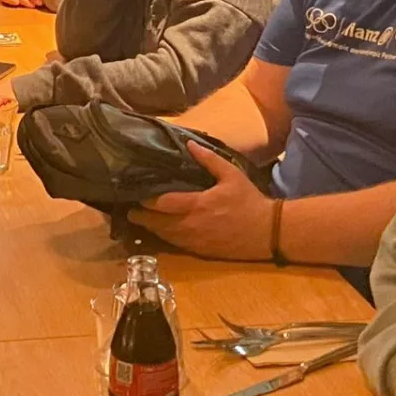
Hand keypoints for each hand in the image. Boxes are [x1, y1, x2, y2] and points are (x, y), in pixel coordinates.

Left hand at [127, 142, 271, 260]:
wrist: (267, 233)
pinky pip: (174, 245)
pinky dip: (163, 236)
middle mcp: (191, 225)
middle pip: (156, 223)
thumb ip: (209, 160)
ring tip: (138, 217)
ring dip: (150, 227)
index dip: (146, 200)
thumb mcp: (231, 175)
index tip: (135, 192)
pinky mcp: (199, 251)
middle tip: (128, 208)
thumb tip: (189, 144)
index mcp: (197, 205)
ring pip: (163, 236)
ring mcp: (194, 241)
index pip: (162, 204)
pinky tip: (158, 229)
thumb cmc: (248, 201)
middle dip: (140, 216)